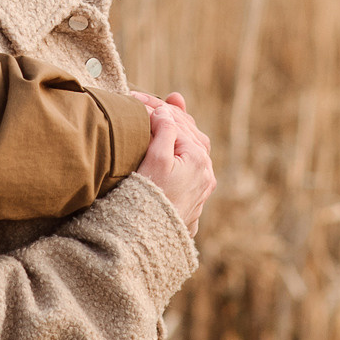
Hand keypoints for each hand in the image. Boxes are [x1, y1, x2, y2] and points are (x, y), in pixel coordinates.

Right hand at [133, 91, 214, 235]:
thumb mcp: (155, 160)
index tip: (133, 97)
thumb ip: (163, 131)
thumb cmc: (149, 200)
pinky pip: (190, 163)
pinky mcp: (194, 198)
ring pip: (192, 147)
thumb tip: (165, 111)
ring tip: (164, 113)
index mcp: (198, 158)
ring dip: (176, 129)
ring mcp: (202, 186)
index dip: (153, 106)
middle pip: (188, 132)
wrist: (148, 242)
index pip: (176, 122)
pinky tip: (172, 143)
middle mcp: (206, 172)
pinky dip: (179, 147)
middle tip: (144, 100)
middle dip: (167, 114)